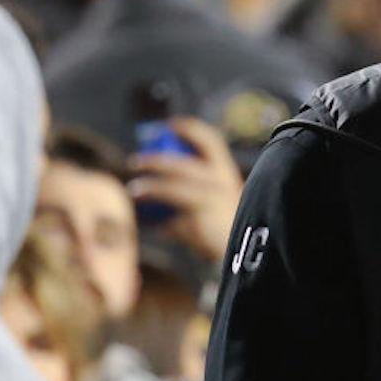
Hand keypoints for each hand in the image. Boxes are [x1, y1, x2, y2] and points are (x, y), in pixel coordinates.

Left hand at [128, 116, 244, 262]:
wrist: (245, 254)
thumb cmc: (223, 232)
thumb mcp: (210, 210)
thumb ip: (186, 207)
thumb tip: (154, 219)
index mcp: (226, 172)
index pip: (210, 140)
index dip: (189, 128)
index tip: (168, 125)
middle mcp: (223, 180)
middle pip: (183, 164)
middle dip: (156, 160)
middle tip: (136, 161)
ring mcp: (215, 196)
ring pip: (175, 186)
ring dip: (151, 186)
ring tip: (134, 190)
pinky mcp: (205, 214)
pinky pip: (174, 209)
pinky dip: (161, 217)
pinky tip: (151, 222)